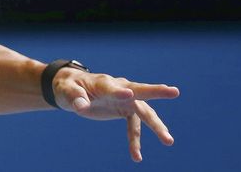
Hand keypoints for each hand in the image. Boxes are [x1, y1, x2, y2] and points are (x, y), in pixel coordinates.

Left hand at [52, 67, 179, 162]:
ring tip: (168, 141)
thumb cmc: (68, 86)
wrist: (72, 88)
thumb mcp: (66, 91)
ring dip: (156, 126)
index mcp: (103, 83)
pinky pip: (134, 126)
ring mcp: (124, 98)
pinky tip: (136, 157)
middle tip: (174, 91)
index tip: (130, 94)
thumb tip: (80, 106)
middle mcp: (118, 88)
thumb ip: (74, 98)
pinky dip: (136, 141)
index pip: (113, 87)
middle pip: (139, 91)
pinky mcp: (124, 109)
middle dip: (156, 92)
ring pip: (143, 111)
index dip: (120, 92)